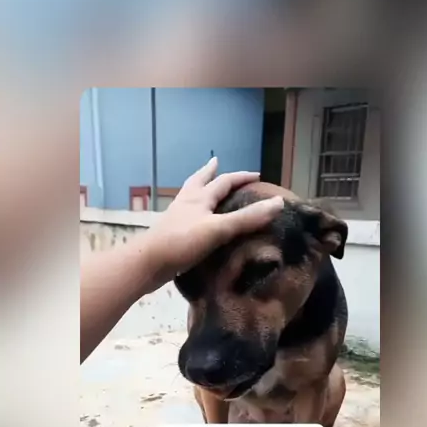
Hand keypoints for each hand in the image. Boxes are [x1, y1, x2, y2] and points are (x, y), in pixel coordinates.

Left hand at [153, 157, 283, 276]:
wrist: (147, 263)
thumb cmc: (182, 242)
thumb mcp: (219, 229)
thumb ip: (248, 218)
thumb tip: (278, 202)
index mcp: (199, 197)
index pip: (224, 181)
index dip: (241, 177)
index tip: (257, 175)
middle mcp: (187, 202)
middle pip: (200, 181)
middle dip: (212, 173)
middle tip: (217, 163)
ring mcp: (176, 217)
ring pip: (190, 196)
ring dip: (199, 188)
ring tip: (203, 185)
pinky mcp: (171, 233)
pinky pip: (186, 215)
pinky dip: (194, 212)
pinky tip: (194, 219)